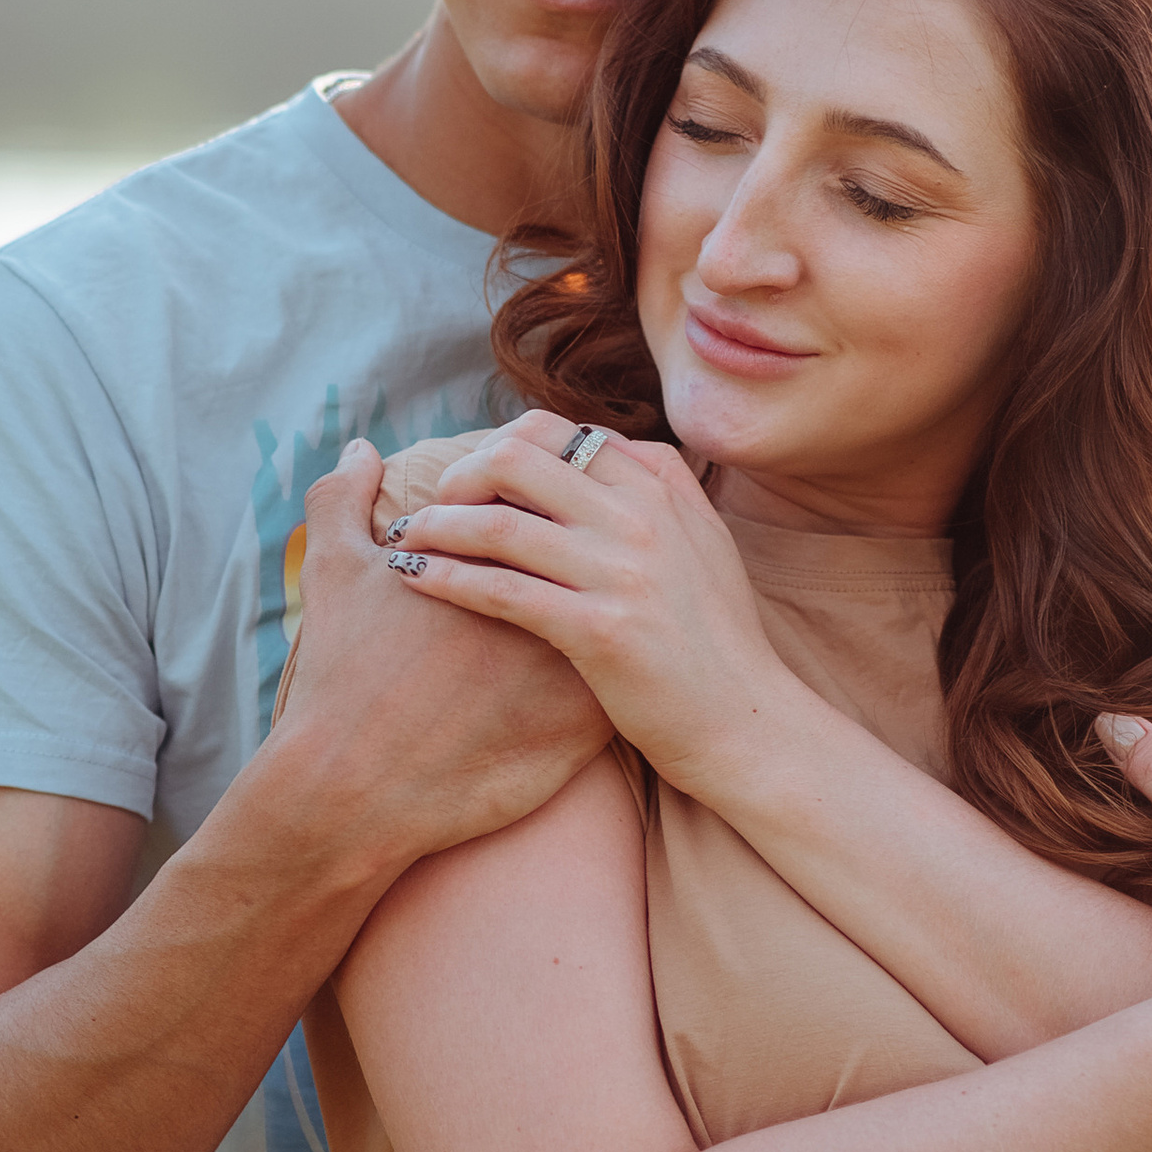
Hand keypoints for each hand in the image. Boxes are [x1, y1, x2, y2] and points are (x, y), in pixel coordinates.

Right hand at [277, 437, 610, 864]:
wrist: (358, 788)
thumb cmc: (341, 678)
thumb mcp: (333, 574)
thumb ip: (341, 499)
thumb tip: (358, 449)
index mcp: (503, 549)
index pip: (553, 498)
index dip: (540, 505)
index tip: (518, 525)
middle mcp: (554, 595)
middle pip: (603, 547)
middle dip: (593, 546)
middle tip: (561, 569)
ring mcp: (581, 660)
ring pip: (626, 611)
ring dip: (613, 604)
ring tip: (584, 615)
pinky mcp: (591, 725)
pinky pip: (626, 682)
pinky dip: (615, 673)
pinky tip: (588, 678)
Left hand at [375, 411, 793, 792]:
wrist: (745, 720)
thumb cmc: (718, 640)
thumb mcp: (705, 540)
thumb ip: (663, 486)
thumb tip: (613, 446)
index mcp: (660, 489)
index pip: (556, 431)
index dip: (496, 445)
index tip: (470, 480)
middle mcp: (640, 518)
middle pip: (516, 458)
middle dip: (457, 478)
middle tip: (432, 509)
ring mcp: (621, 572)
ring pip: (498, 523)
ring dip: (436, 527)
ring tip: (406, 542)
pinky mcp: (600, 630)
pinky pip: (502, 590)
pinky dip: (446, 578)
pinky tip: (415, 580)